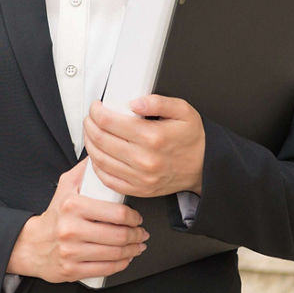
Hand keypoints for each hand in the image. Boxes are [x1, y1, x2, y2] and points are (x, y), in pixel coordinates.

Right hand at [6, 160, 147, 283]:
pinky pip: (106, 269)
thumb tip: (100, 156)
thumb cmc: (55, 215)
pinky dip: (122, 264)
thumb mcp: (65, 187)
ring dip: (133, 250)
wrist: (33, 244)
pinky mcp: (72, 270)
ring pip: (115, 254)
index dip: (134, 217)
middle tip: (141, 233)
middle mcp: (70, 229)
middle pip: (119, 235)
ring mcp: (71, 251)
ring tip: (137, 245)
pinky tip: (125, 257)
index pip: (116, 213)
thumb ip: (84, 171)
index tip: (137, 218)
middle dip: (137, 235)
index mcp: (72, 206)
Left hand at [83, 95, 204, 198]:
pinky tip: (98, 155)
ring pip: (100, 159)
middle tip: (91, 118)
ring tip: (91, 133)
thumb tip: (135, 103)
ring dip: (89, 144)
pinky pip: (108, 180)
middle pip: (100, 140)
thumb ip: (158, 102)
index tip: (96, 107)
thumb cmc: (191, 138)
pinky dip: (97, 167)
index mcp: (153, 137)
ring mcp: (141, 178)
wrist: (204, 166)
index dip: (96, 111)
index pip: (109, 122)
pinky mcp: (139, 190)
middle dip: (89, 125)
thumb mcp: (182, 110)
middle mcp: (145, 159)